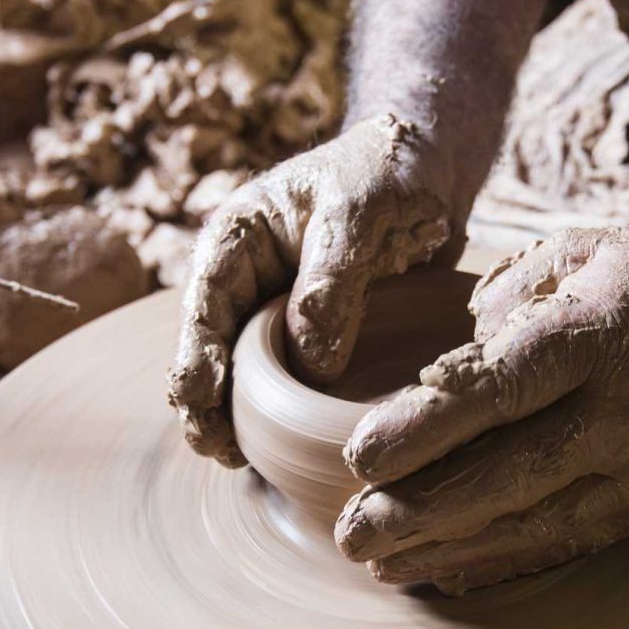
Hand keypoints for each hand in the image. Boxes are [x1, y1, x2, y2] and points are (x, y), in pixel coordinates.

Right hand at [168, 114, 457, 466]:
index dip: (196, 350)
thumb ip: (331, 284)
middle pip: (210, 343)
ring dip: (234, 413)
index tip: (199, 395)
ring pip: (242, 368)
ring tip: (236, 459)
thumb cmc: (388, 173)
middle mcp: (249, 276)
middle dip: (204, 398)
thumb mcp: (360, 215)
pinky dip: (277, 413)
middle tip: (215, 447)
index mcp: (242, 234)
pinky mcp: (312, 334)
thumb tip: (310, 364)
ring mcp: (277, 308)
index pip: (206, 297)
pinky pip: (287, 379)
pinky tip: (276, 450)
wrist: (432, 170)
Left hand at [335, 222, 628, 593]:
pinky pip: (563, 542)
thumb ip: (506, 295)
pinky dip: (498, 561)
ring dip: (449, 546)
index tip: (359, 457)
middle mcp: (618, 409)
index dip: (428, 427)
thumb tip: (450, 359)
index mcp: (593, 335)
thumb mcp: (576, 252)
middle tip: (351, 533)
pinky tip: (440, 570)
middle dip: (422, 510)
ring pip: (532, 520)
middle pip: (509, 472)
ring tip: (379, 562)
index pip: (500, 388)